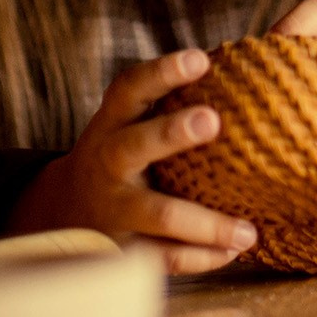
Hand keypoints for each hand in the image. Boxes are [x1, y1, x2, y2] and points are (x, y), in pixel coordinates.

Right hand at [9, 49, 257, 274]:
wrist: (61, 214)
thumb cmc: (123, 153)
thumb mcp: (131, 121)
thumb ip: (172, 101)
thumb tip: (255, 65)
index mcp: (113, 122)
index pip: (130, 88)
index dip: (162, 72)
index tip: (200, 58)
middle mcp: (107, 161)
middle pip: (134, 146)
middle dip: (171, 133)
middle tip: (212, 120)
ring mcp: (113, 208)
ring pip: (159, 214)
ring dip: (207, 223)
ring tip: (248, 231)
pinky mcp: (122, 249)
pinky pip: (165, 258)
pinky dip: (202, 257)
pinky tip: (235, 251)